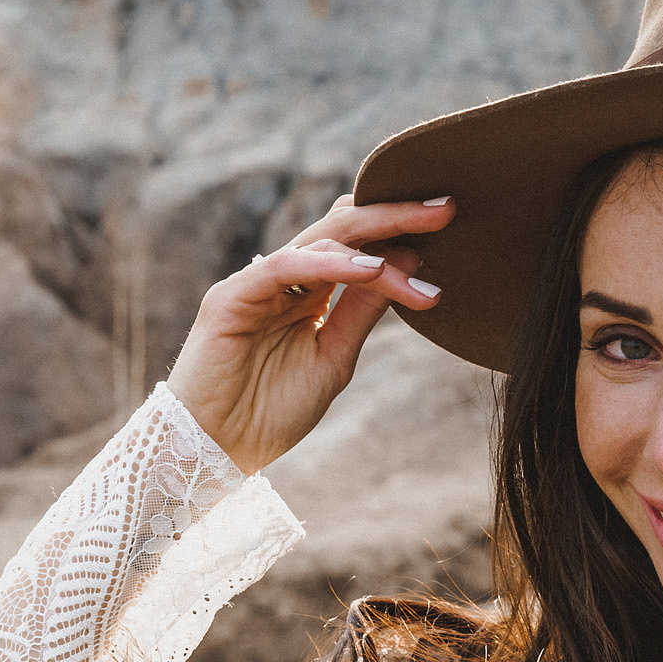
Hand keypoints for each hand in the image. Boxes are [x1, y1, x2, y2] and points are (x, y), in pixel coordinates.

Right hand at [167, 194, 453, 471]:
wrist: (212, 452)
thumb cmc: (268, 413)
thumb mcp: (334, 358)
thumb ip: (364, 311)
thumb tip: (411, 260)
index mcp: (308, 293)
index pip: (356, 244)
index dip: (399, 231)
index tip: (450, 227)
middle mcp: (283, 279)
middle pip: (343, 230)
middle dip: (396, 217)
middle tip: (447, 209)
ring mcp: (257, 284)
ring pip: (320, 241)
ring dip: (375, 236)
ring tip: (423, 238)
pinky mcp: (233, 297)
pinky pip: (286, 267)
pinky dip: (330, 264)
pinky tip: (372, 268)